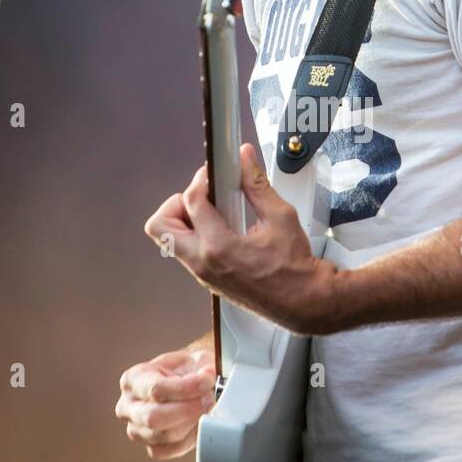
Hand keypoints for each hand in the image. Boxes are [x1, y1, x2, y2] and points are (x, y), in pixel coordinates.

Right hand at [115, 347, 215, 459]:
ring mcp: (136, 430)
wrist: (190, 381)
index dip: (186, 388)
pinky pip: (172, 449)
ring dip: (192, 422)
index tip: (207, 382)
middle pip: (153, 417)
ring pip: (165, 434)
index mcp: (132, 379)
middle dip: (187, 409)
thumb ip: (200, 369)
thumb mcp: (193, 360)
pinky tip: (198, 422)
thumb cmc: (187, 370)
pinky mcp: (152, 447)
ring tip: (206, 407)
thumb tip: (207, 379)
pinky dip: (190, 437)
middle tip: (209, 398)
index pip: (155, 389)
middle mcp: (128, 406)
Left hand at [143, 143, 339, 335]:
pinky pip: (187, 253)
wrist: (301, 301)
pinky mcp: (207, 279)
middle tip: (201, 197)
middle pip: (159, 227)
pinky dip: (196, 235)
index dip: (201, 179)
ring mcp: (202, 274)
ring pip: (170, 241)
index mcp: (218, 247)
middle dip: (176, 204)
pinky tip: (222, 228)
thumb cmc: (294, 269)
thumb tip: (245, 161)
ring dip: (184, 220)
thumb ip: (257, 184)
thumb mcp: (280, 217)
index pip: (191, 201)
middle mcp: (203, 263)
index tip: (213, 174)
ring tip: (212, 212)